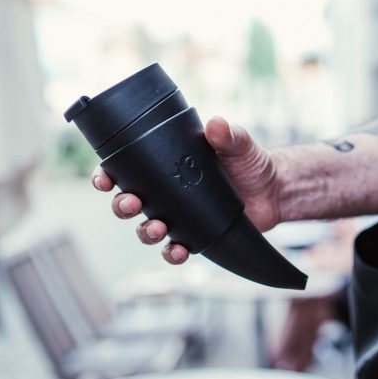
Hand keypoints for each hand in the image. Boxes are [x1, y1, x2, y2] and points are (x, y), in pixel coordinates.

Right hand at [92, 116, 282, 264]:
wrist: (274, 190)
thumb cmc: (250, 161)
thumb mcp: (239, 144)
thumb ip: (228, 134)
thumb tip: (216, 125)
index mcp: (165, 165)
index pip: (125, 169)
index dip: (106, 175)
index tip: (103, 178)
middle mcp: (166, 192)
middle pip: (129, 202)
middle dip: (122, 205)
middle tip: (131, 202)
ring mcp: (178, 216)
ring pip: (147, 229)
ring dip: (145, 231)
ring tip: (157, 228)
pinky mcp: (195, 236)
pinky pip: (175, 249)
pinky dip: (172, 253)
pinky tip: (178, 250)